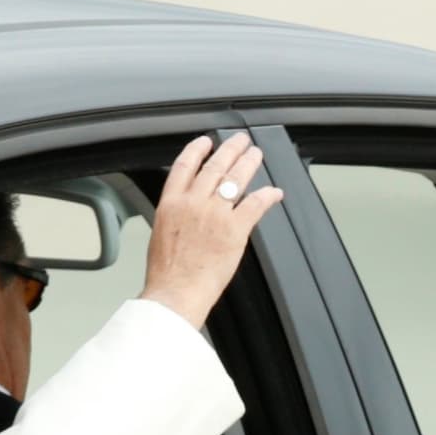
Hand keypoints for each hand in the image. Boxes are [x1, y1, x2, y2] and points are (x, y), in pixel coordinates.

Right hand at [137, 132, 284, 328]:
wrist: (175, 293)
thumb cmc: (167, 273)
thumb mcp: (162, 233)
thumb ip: (177, 214)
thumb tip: (187, 209)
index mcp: (171, 203)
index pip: (185, 165)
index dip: (198, 149)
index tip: (206, 142)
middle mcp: (193, 203)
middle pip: (215, 166)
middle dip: (231, 149)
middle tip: (241, 141)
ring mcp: (215, 214)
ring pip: (235, 178)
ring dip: (249, 163)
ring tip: (256, 155)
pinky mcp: (234, 229)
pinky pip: (255, 204)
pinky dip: (267, 195)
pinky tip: (274, 192)